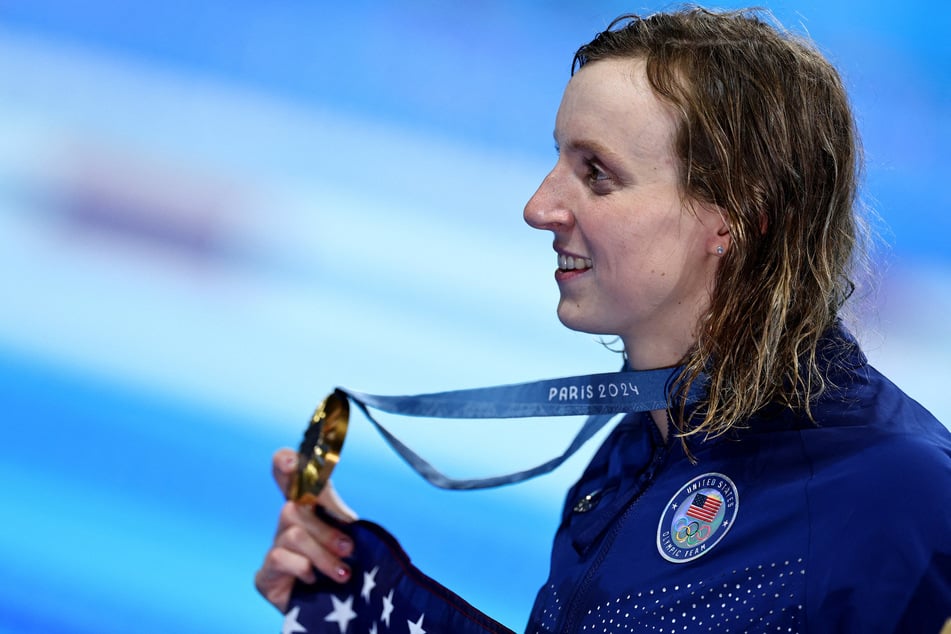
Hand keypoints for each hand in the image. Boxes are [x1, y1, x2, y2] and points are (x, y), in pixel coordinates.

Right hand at [254, 448, 357, 611]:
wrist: (333, 608)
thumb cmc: (341, 568)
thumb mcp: (348, 539)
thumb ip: (341, 521)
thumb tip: (343, 516)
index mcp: (309, 508)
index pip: (289, 476)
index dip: (285, 462)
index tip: (291, 460)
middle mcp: (288, 524)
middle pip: (293, 507)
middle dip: (326, 530)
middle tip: (349, 549)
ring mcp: (275, 547)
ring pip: (293, 534)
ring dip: (322, 554)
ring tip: (342, 573)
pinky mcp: (265, 573)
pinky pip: (281, 557)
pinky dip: (303, 568)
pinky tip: (312, 580)